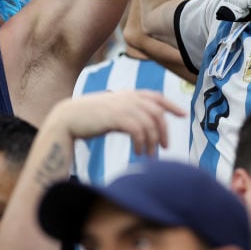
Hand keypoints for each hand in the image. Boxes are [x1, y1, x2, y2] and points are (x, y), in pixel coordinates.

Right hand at [52, 90, 185, 156]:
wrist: (68, 118)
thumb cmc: (88, 118)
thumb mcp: (110, 111)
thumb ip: (126, 113)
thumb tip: (141, 125)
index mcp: (127, 94)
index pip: (156, 96)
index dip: (171, 105)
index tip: (182, 114)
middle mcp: (127, 97)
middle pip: (157, 113)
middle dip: (163, 131)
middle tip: (163, 147)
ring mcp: (121, 106)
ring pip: (150, 124)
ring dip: (152, 142)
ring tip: (148, 155)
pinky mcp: (116, 117)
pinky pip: (138, 131)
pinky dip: (142, 143)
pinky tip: (138, 152)